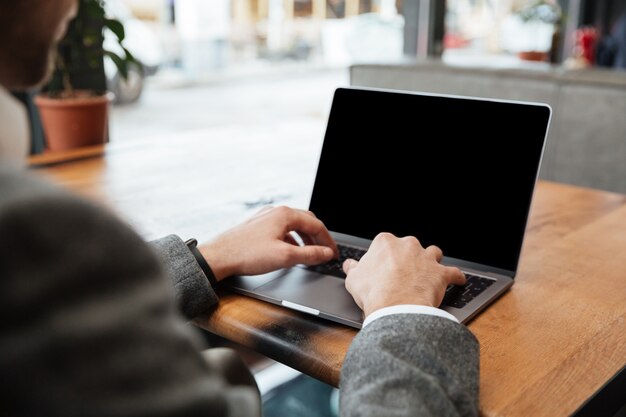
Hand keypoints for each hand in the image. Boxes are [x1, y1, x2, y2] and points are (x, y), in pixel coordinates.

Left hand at [198, 206, 337, 280]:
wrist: (218, 257)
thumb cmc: (247, 254)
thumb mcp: (285, 256)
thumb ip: (310, 254)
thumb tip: (326, 253)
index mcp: (284, 214)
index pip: (316, 224)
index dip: (327, 240)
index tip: (333, 253)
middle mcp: (275, 212)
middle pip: (305, 222)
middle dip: (317, 237)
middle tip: (324, 251)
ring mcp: (264, 218)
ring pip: (292, 226)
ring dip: (304, 239)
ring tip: (309, 253)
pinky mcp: (256, 227)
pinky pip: (280, 230)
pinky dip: (290, 240)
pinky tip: (289, 252)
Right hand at [343, 232, 465, 317]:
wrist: (396, 308)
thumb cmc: (374, 292)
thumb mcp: (354, 279)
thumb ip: (353, 269)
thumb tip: (349, 265)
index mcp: (385, 243)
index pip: (384, 244)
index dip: (384, 257)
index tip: (382, 267)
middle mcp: (408, 245)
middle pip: (409, 247)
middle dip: (407, 257)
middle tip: (402, 273)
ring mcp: (426, 258)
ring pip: (433, 253)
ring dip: (431, 261)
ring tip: (429, 271)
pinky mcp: (441, 273)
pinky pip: (453, 273)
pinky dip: (456, 277)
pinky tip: (458, 280)